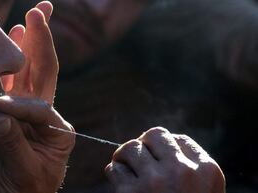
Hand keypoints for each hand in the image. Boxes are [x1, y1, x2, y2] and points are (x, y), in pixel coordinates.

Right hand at [0, 3, 73, 192]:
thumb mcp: (25, 174)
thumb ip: (14, 145)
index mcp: (56, 129)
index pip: (41, 103)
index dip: (20, 103)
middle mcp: (41, 115)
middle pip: (43, 71)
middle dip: (42, 40)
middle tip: (42, 9)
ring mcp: (21, 113)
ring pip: (23, 73)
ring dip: (23, 46)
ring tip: (24, 20)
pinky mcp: (1, 115)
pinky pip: (3, 85)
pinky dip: (2, 65)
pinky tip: (4, 46)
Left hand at [106, 127, 224, 192]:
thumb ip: (189, 170)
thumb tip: (157, 146)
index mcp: (206, 171)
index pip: (179, 140)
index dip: (165, 147)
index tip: (159, 159)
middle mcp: (182, 171)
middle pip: (154, 135)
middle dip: (144, 145)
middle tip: (139, 159)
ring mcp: (155, 181)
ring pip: (130, 148)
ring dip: (125, 158)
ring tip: (127, 169)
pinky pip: (115, 170)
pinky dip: (114, 174)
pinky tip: (121, 185)